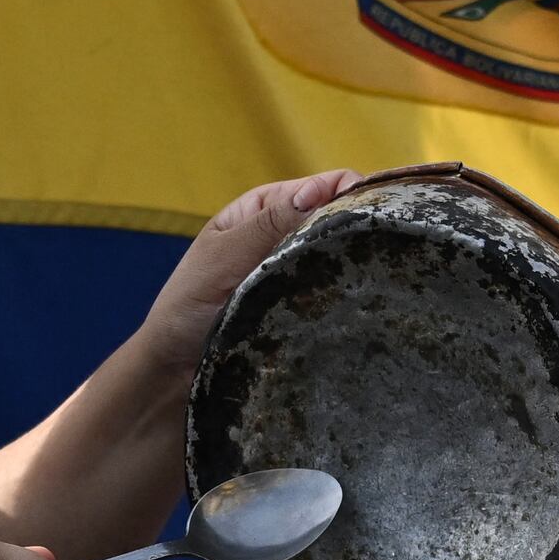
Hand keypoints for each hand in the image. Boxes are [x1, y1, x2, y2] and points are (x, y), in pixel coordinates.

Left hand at [126, 174, 362, 386]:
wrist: (174, 371)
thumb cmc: (187, 306)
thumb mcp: (224, 256)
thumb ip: (268, 224)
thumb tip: (319, 189)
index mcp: (262, 211)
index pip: (319, 188)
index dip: (351, 191)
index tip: (374, 207)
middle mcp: (284, 237)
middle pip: (336, 222)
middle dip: (360, 226)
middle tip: (384, 243)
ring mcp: (297, 274)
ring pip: (340, 260)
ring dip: (357, 264)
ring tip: (381, 272)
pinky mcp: (304, 310)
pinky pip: (334, 296)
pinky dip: (347, 297)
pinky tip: (366, 301)